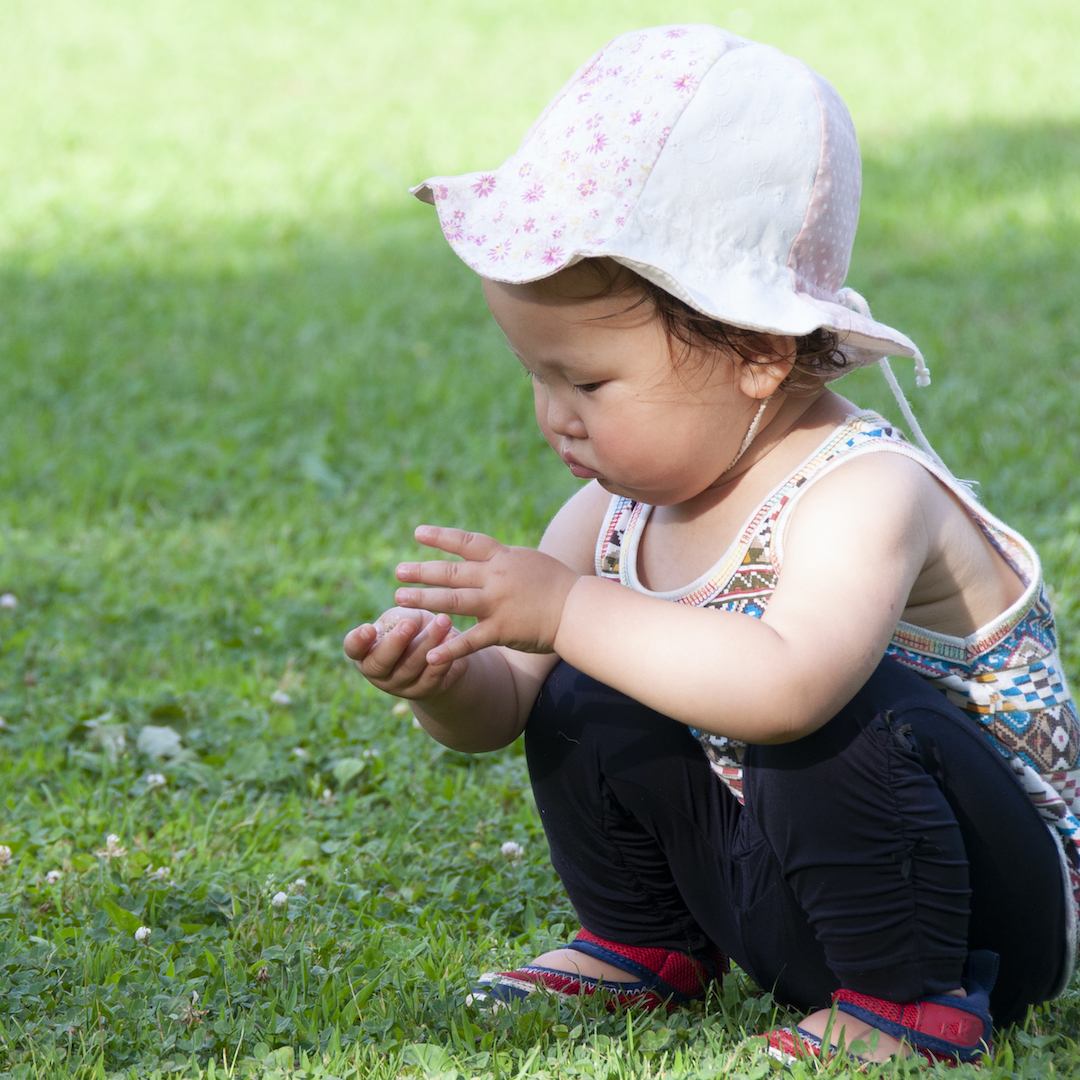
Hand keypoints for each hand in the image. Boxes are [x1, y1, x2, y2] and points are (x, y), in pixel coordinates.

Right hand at [343, 606, 468, 699]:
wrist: (437, 652)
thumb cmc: (413, 628)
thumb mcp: (403, 618)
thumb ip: (401, 619)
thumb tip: (407, 624)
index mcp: (365, 650)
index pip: (353, 648)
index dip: (358, 641)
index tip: (368, 628)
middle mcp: (377, 672)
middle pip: (380, 663)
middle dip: (395, 643)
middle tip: (409, 624)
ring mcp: (399, 685)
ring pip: (411, 666)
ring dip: (428, 642)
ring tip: (443, 620)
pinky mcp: (424, 690)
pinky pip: (432, 675)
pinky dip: (443, 657)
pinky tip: (452, 637)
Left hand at [393, 525, 580, 664]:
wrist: (580, 609)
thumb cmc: (557, 584)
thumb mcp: (528, 561)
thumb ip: (502, 560)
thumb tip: (481, 552)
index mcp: (502, 558)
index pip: (466, 542)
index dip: (441, 537)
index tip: (417, 534)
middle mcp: (496, 577)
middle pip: (452, 572)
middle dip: (422, 571)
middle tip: (398, 571)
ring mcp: (497, 604)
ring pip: (453, 601)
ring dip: (424, 600)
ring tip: (399, 600)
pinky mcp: (502, 630)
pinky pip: (471, 641)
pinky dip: (450, 649)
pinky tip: (430, 655)